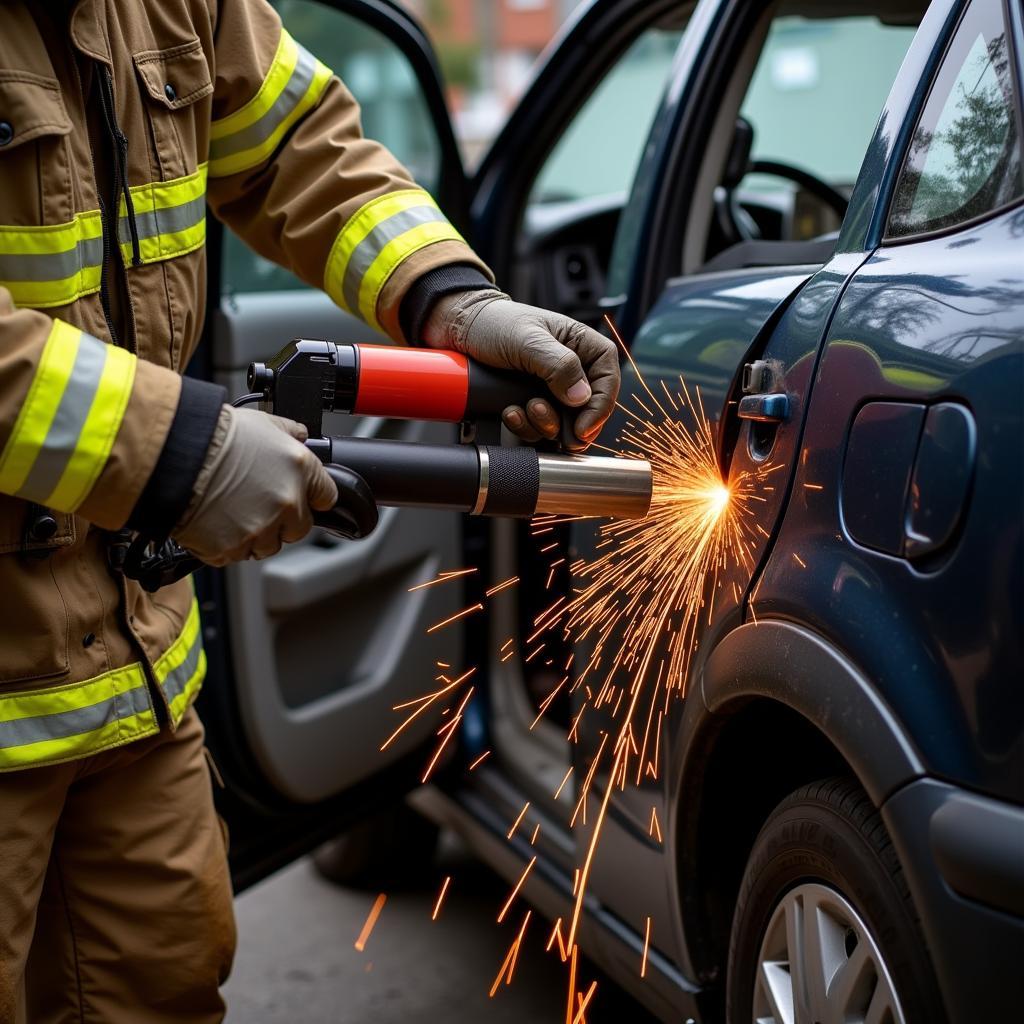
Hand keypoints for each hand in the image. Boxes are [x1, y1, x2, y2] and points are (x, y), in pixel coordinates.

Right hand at [172, 406, 336, 564]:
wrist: (174, 454)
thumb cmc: (214, 435)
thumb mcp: (263, 422)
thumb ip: (289, 432)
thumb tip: (300, 435)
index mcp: (300, 470)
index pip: (327, 496)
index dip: (313, 497)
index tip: (303, 498)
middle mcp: (286, 503)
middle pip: (299, 528)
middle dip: (283, 521)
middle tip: (256, 504)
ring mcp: (260, 528)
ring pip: (267, 546)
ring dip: (255, 535)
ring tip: (231, 512)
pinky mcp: (231, 548)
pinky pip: (235, 555)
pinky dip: (225, 544)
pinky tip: (214, 521)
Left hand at [424, 291, 619, 444]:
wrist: (456, 331)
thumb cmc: (493, 323)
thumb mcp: (527, 339)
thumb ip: (558, 365)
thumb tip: (582, 396)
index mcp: (580, 345)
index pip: (608, 379)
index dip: (601, 406)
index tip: (583, 428)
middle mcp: (570, 370)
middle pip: (588, 410)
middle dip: (569, 424)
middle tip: (548, 424)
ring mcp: (550, 390)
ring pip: (563, 424)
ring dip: (543, 426)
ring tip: (521, 409)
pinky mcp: (529, 404)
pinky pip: (538, 429)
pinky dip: (525, 428)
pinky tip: (509, 413)